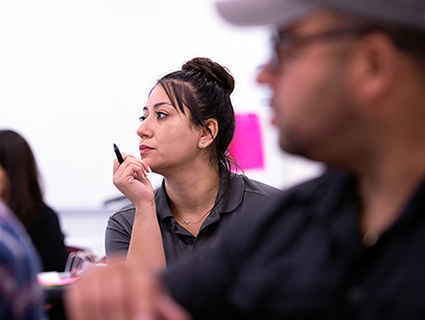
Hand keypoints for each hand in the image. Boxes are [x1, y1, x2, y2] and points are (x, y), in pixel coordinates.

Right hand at [64, 261, 191, 319]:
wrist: (116, 280)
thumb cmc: (137, 290)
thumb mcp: (152, 296)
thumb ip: (165, 307)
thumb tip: (180, 318)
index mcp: (137, 266)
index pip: (141, 283)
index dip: (142, 305)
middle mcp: (115, 267)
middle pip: (115, 294)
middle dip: (120, 316)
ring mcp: (94, 275)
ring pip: (93, 298)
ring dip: (102, 317)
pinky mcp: (77, 286)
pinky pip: (77, 302)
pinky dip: (84, 315)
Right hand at [113, 153, 154, 205]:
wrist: (146, 201)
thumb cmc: (143, 190)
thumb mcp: (137, 174)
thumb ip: (132, 166)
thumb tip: (126, 154)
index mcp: (118, 176)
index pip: (118, 159)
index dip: (129, 157)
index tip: (140, 163)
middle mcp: (116, 178)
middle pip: (124, 158)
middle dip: (138, 161)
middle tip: (145, 169)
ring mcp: (118, 179)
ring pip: (129, 161)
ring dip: (141, 165)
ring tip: (145, 173)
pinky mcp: (123, 180)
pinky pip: (131, 166)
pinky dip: (140, 168)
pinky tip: (143, 176)